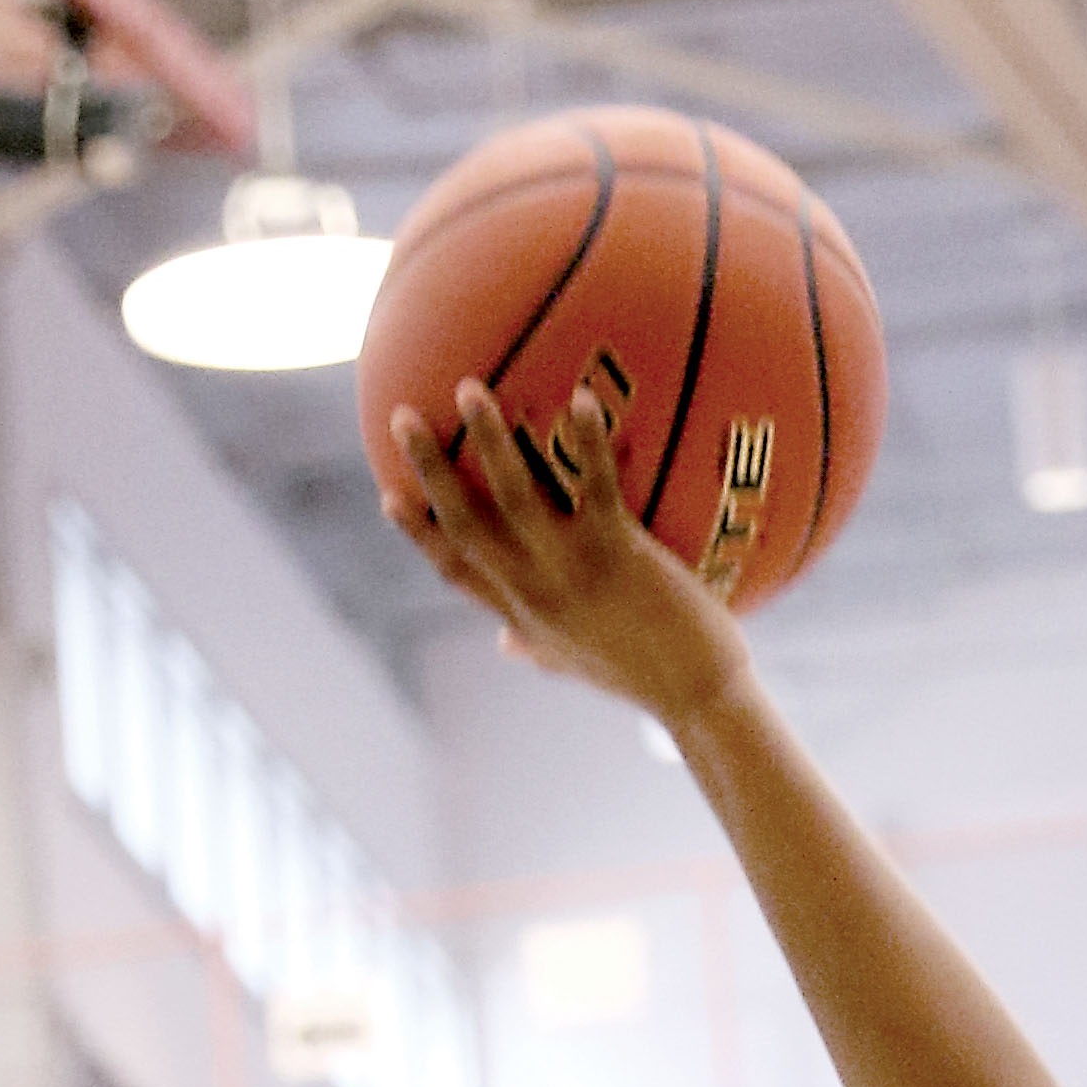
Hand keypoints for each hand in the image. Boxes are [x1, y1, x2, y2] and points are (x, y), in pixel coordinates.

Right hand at [383, 379, 752, 731]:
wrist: (698, 698)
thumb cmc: (646, 676)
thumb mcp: (579, 662)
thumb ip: (537, 647)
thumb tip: (504, 645)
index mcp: (522, 613)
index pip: (454, 569)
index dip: (418, 532)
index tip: (388, 494)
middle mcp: (535, 592)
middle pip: (464, 524)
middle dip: (429, 469)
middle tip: (403, 415)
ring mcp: (572, 573)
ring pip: (513, 498)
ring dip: (487, 441)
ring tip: (470, 388)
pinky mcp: (619, 556)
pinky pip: (597, 486)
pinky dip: (588, 441)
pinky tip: (582, 397)